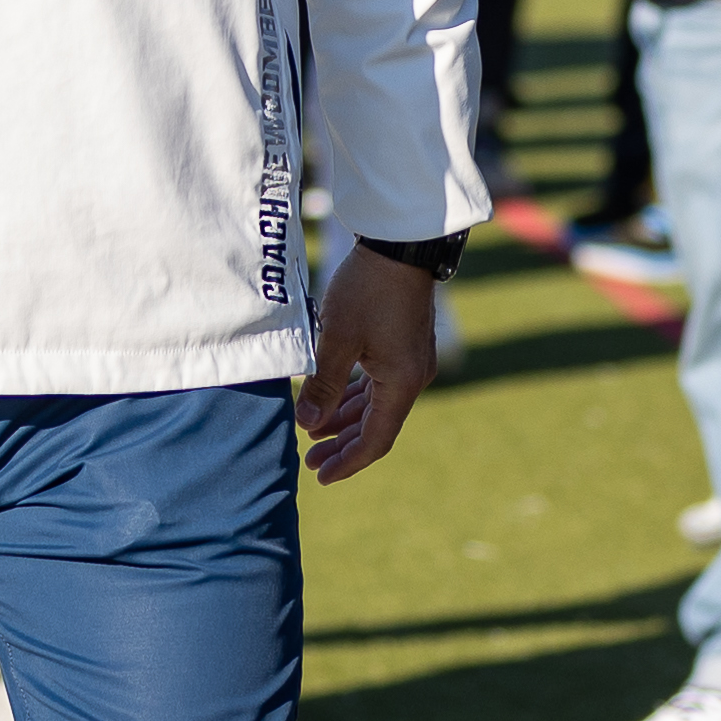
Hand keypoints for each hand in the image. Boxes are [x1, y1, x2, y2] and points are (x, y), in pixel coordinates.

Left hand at [298, 245, 439, 483]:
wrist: (400, 245)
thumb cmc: (368, 289)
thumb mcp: (337, 339)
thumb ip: (323, 385)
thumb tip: (308, 424)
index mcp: (402, 382)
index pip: (376, 439)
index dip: (348, 462)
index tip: (321, 476)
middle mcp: (412, 377)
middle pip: (377, 426)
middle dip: (343, 445)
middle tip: (310, 461)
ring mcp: (410, 361)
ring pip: (377, 405)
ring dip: (346, 421)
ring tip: (314, 434)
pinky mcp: (403, 345)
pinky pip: (379, 384)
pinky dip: (355, 397)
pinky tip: (332, 401)